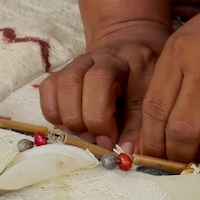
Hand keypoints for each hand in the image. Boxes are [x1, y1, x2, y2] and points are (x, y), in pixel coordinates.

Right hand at [39, 20, 170, 150]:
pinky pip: (48, 91)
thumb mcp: (152, 95)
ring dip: (67, 118)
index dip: (100, 117)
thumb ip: (140, 123)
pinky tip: (71, 126)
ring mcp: (75, 63)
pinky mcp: (62, 73)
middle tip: (97, 141)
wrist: (130, 47)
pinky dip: (54, 113)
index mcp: (122, 60)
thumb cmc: (144, 77)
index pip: (99, 81)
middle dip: (82, 121)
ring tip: (85, 135)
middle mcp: (95, 57)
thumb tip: (126, 152)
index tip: (110, 142)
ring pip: (57, 87)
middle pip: (73, 83)